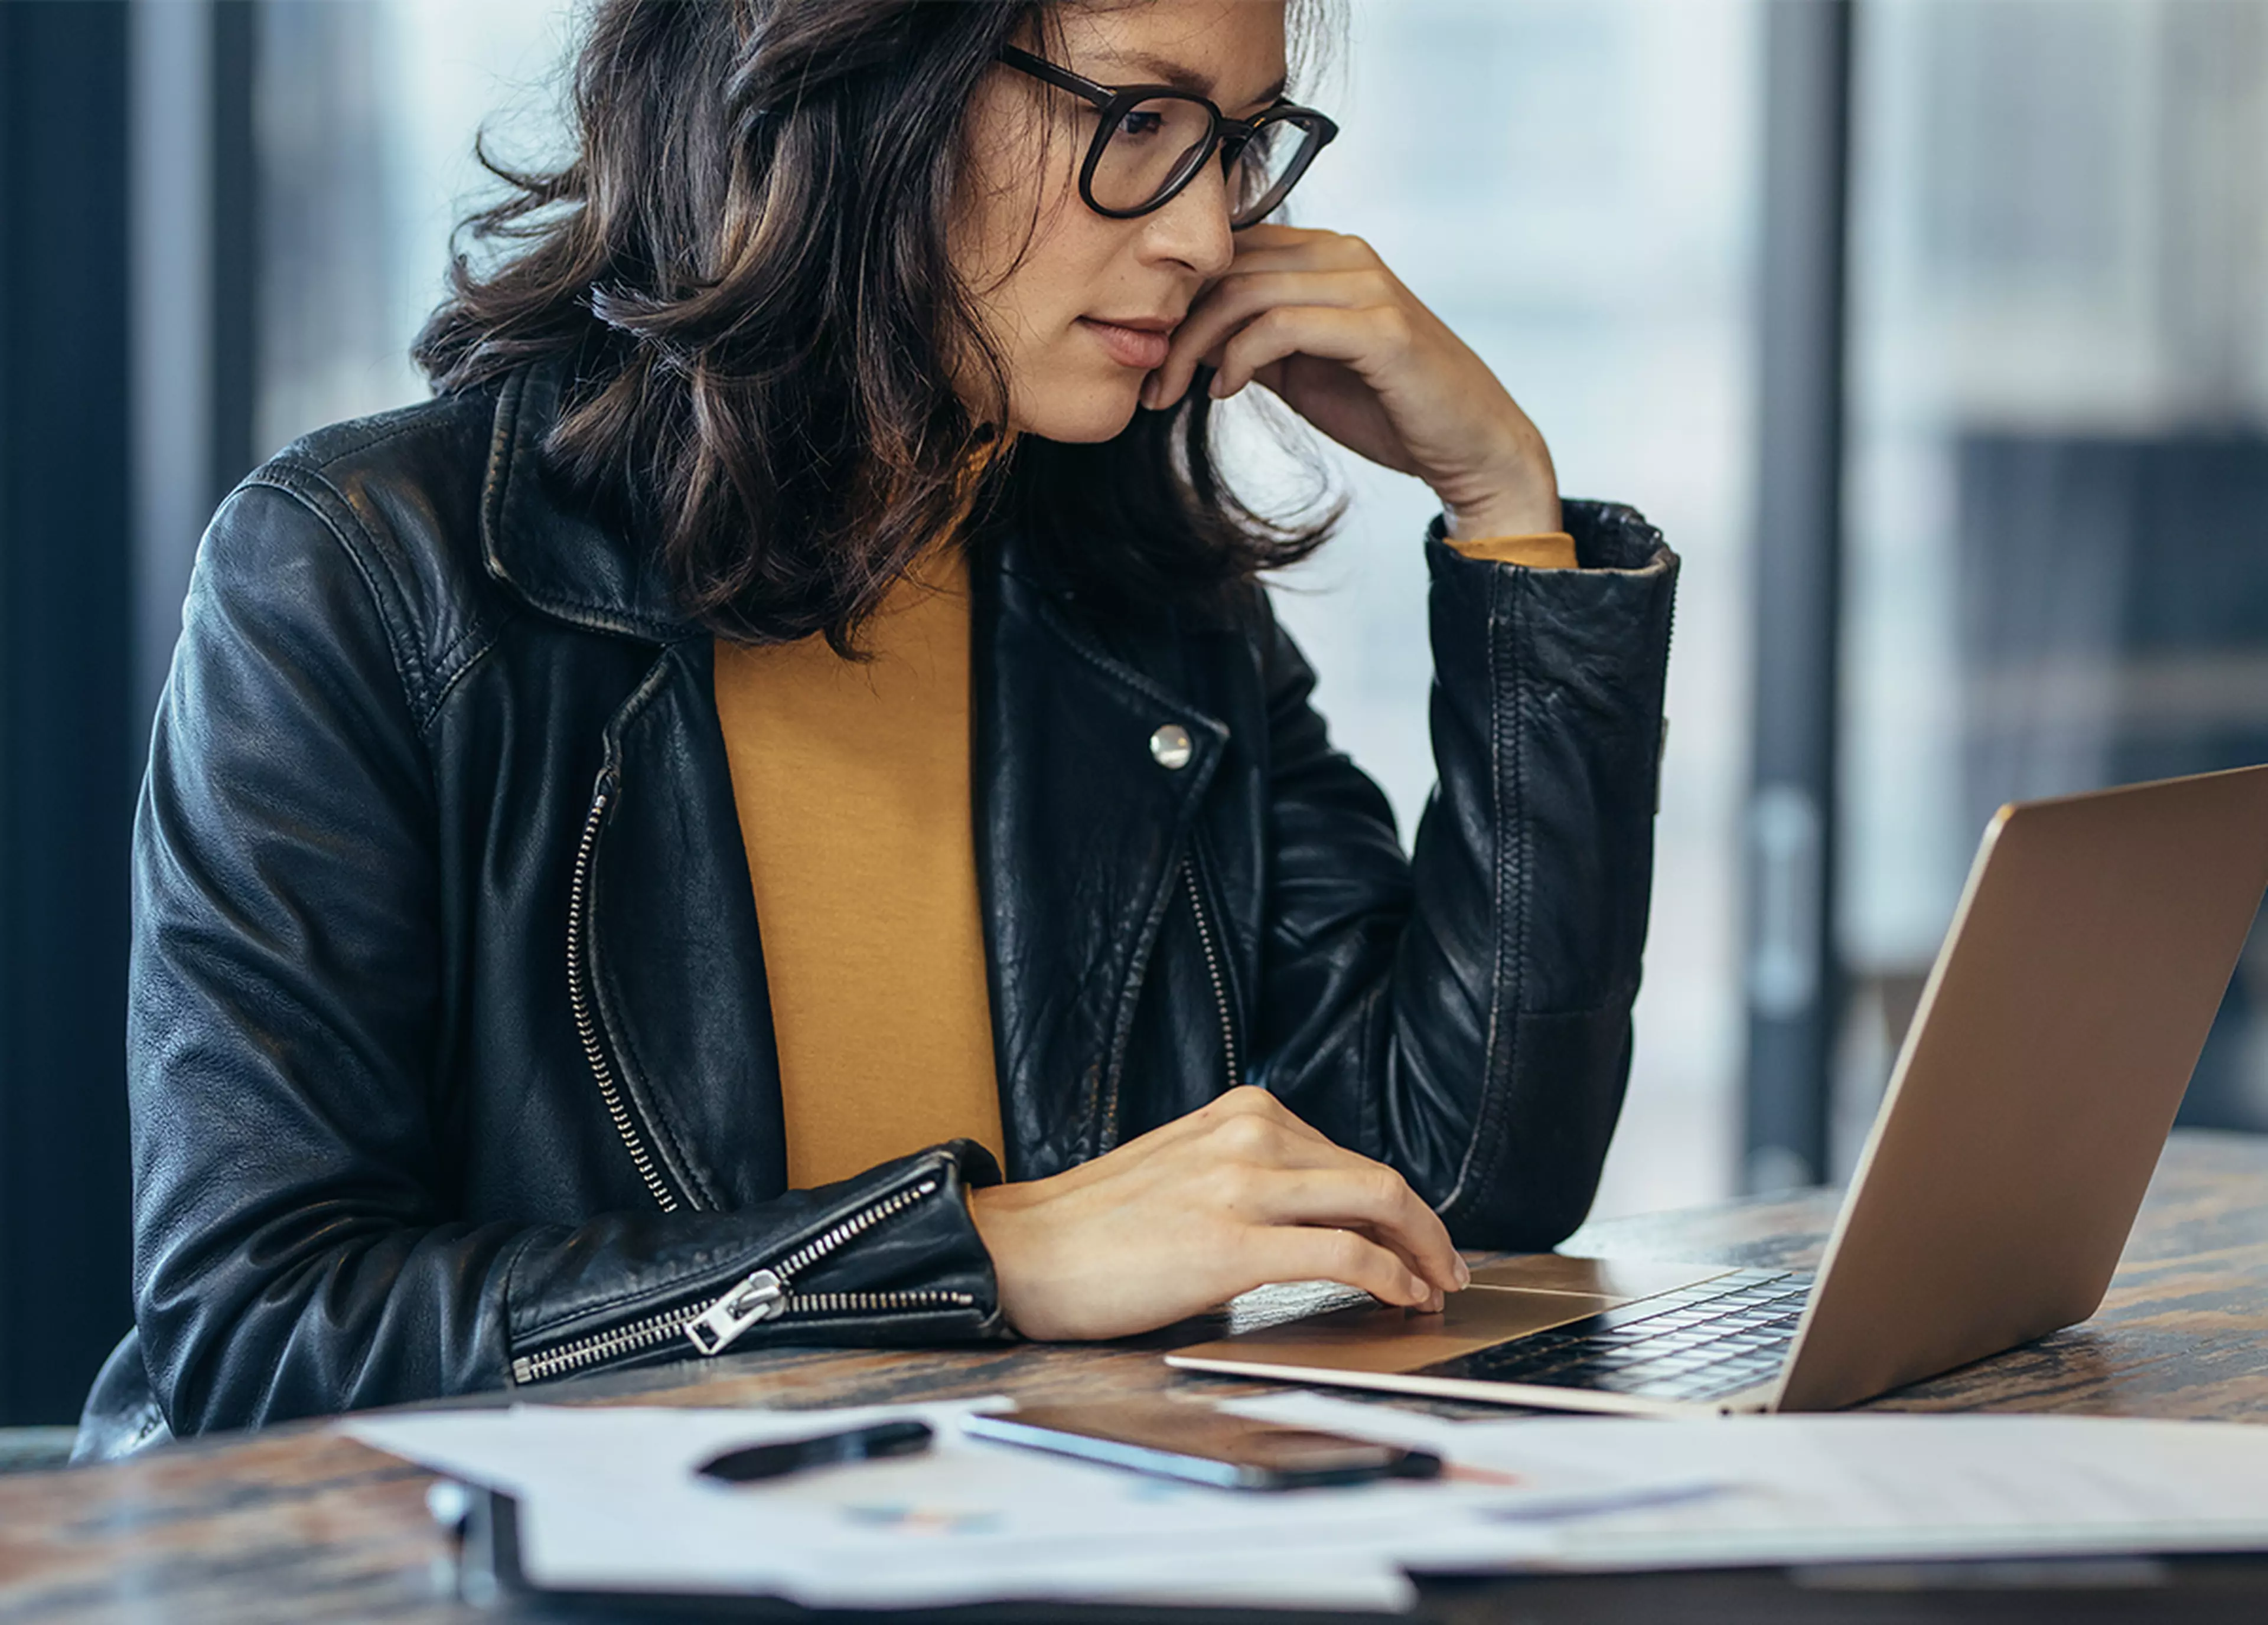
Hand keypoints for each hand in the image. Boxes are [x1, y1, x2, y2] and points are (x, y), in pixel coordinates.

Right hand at [967, 1086, 1469, 1340]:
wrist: (1024, 1252)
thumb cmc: (1099, 1227)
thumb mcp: (1189, 1173)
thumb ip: (1256, 1182)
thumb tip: (1329, 1225)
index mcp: (1241, 1113)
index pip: (1349, 1157)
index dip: (1401, 1205)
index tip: (1422, 1241)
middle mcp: (1250, 1134)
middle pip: (1377, 1176)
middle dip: (1428, 1229)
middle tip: (1448, 1271)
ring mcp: (1243, 1183)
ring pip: (1376, 1202)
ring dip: (1422, 1252)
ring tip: (1433, 1290)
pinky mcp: (1233, 1242)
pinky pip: (1344, 1253)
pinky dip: (1390, 1277)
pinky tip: (1401, 1298)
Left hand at [1140, 224, 1561, 538]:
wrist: (1469, 446)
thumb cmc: (1389, 408)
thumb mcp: (1302, 371)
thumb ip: (1252, 344)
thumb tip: (1187, 339)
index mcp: (1327, 255)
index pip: (1231, 251)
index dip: (1181, 299)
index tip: (1150, 357)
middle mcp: (1346, 254)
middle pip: (1229, 267)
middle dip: (1175, 327)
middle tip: (1149, 385)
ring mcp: (1366, 285)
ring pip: (1247, 292)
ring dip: (1195, 347)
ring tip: (1176, 395)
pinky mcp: (1381, 327)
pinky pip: (1283, 325)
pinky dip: (1240, 358)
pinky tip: (1226, 392)